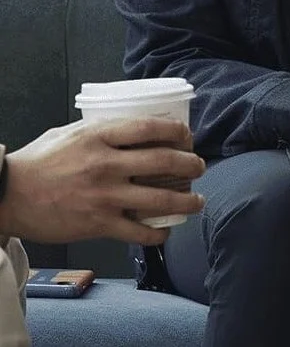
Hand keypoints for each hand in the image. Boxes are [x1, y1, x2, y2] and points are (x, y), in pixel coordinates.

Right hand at [0, 118, 206, 245]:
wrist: (5, 195)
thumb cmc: (37, 163)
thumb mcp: (70, 134)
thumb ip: (102, 131)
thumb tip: (134, 128)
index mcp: (98, 137)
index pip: (151, 128)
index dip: (178, 132)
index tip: (188, 137)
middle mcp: (106, 165)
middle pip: (165, 161)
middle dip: (191, 165)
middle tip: (198, 167)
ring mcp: (104, 196)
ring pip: (161, 198)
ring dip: (188, 200)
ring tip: (197, 200)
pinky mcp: (98, 224)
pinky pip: (139, 231)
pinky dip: (158, 233)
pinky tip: (166, 230)